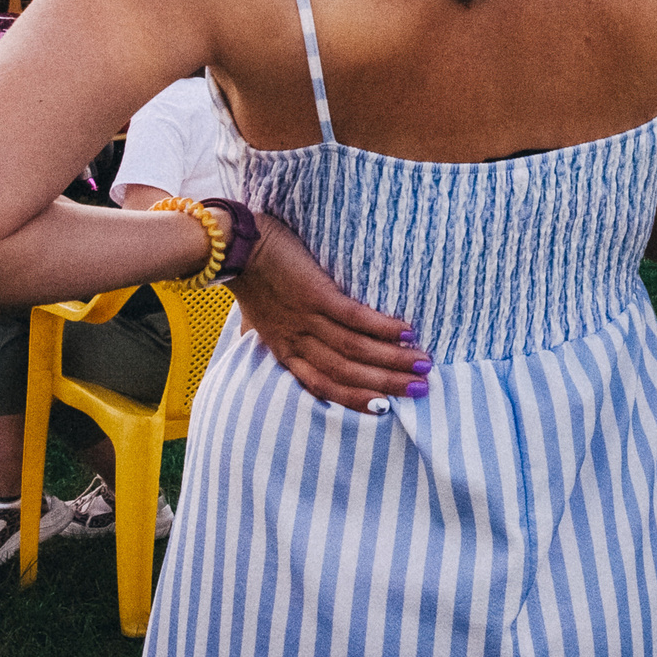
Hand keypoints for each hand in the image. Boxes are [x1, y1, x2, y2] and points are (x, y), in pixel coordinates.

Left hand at [228, 213, 426, 410]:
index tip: (386, 408)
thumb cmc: (250, 279)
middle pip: (347, 373)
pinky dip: (381, 328)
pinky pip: (354, 318)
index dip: (356, 399)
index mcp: (285, 350)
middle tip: (422, 389)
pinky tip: (406, 332)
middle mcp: (298, 341)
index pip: (323, 386)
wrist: (234, 248)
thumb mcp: (258, 318)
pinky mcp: (315, 294)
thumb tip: (277, 343)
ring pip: (355, 350)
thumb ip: (274, 334)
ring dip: (392, 360)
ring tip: (423, 363)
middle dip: (387, 384)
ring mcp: (307, 319)